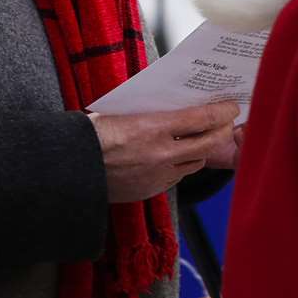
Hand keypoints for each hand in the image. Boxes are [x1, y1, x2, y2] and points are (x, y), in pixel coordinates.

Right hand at [87, 100, 239, 202]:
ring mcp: (156, 176)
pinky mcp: (149, 191)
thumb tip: (181, 107)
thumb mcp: (123, 113)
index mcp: (152, 128)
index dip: (222, 112)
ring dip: (200, 151)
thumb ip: (154, 113)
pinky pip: (175, 178)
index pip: (202, 118)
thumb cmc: (90, 134)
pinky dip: (179, 168)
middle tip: (226, 124)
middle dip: (221, 132)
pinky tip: (172, 159)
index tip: (232, 107)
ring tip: (199, 140)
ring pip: (195, 163)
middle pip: (207, 143)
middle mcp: (160, 154)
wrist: (65, 168)